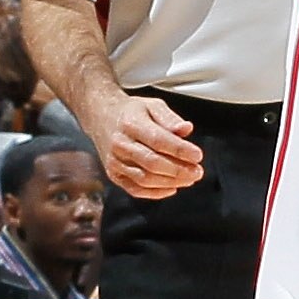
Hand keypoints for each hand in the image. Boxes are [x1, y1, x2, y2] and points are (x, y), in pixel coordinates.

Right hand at [86, 91, 203, 199]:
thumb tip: (186, 129)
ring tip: (189, 179)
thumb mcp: (152, 105)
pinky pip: (135, 189)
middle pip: (153, 163)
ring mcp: (115, 162)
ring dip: (171, 182)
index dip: (180, 150)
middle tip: (198, 171)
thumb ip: (170, 118)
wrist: (101, 117)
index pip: (158, 140)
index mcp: (131, 124)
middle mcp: (120, 144)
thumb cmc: (131, 112)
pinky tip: (172, 188)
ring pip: (145, 179)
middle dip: (179, 170)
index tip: (198, 155)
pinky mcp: (113, 175)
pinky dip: (156, 193)